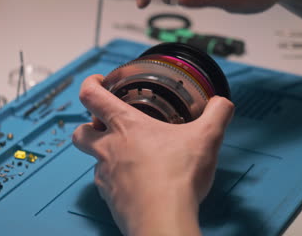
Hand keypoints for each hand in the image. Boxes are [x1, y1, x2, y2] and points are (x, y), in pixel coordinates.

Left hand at [72, 74, 233, 235]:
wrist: (163, 219)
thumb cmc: (177, 177)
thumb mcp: (207, 137)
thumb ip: (217, 114)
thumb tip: (221, 104)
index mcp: (126, 126)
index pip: (91, 96)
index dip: (90, 85)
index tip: (97, 83)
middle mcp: (108, 150)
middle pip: (80, 132)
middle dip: (87, 126)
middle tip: (105, 126)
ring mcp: (106, 177)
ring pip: (93, 161)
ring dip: (105, 156)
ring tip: (130, 157)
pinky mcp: (110, 199)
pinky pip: (106, 185)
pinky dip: (117, 180)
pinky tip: (138, 182)